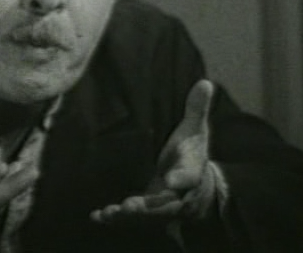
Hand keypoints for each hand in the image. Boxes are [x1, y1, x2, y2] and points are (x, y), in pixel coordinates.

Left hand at [90, 80, 215, 224]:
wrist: (194, 186)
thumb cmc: (191, 153)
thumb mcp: (195, 131)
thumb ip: (196, 110)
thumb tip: (205, 82)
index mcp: (191, 172)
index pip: (190, 176)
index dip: (182, 178)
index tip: (172, 179)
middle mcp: (177, 194)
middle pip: (165, 204)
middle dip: (148, 206)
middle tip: (131, 205)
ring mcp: (160, 205)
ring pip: (146, 215)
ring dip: (128, 215)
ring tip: (109, 212)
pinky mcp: (145, 210)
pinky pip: (131, 218)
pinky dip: (114, 218)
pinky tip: (97, 216)